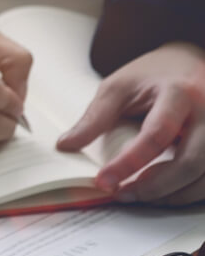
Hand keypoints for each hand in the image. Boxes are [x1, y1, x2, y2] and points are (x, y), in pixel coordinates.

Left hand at [57, 42, 204, 204]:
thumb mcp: (117, 87)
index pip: (156, 134)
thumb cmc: (151, 75)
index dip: (128, 163)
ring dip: (173, 194)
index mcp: (179, 93)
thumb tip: (65, 146)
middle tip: (123, 194)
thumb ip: (95, 117)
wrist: (186, 60)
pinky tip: (164, 192)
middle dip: (154, 186)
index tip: (103, 181)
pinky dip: (188, 192)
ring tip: (139, 195)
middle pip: (191, 161)